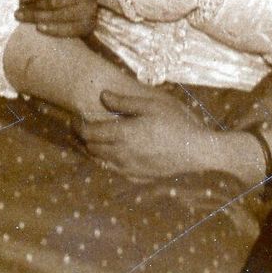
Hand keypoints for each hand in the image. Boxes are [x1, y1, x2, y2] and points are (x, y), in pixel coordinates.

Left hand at [16, 0, 100, 38]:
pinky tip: (39, 27)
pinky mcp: (88, 25)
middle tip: (18, 11)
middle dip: (34, 7)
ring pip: (60, 16)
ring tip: (23, 18)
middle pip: (56, 1)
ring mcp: (90, 9)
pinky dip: (53, 30)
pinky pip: (68, 30)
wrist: (80, 0)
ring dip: (38, 18)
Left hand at [79, 85, 224, 179]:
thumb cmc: (176, 122)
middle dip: (82, 138)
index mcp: (122, 135)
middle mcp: (121, 155)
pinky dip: (107, 161)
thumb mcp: (151, 104)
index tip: (74, 118)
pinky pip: (115, 170)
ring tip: (92, 140)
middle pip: (91, 148)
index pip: (89, 132)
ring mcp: (130, 168)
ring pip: (101, 162)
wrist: (197, 151)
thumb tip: (102, 96)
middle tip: (79, 127)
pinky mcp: (139, 176)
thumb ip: (124, 102)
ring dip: (93, 151)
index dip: (78, 125)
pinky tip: (112, 154)